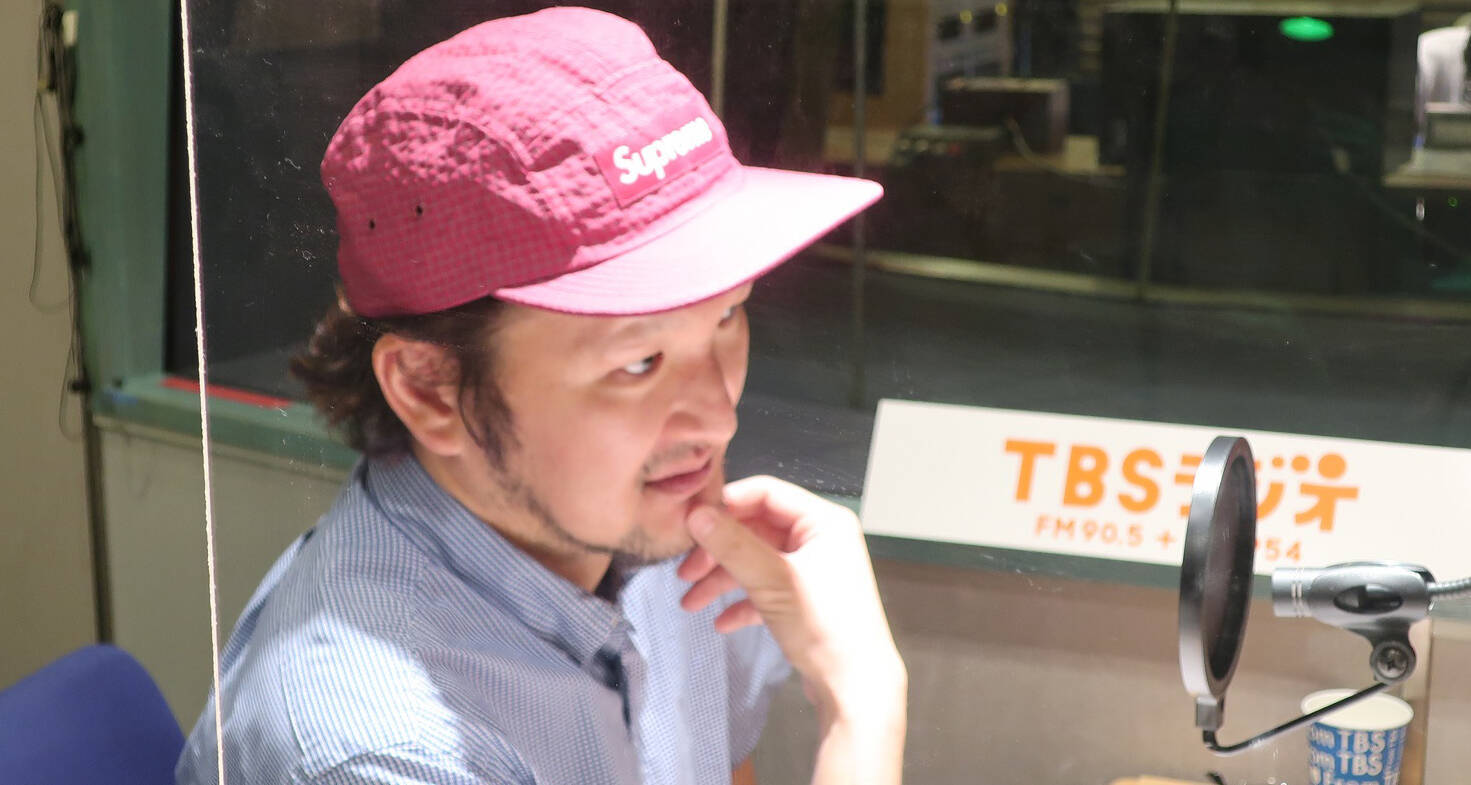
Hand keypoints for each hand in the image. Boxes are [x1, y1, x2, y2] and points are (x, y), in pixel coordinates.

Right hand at [677, 476, 904, 718]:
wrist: (855, 687)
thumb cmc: (828, 628)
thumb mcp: (772, 581)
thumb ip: (732, 545)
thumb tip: (697, 515)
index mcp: (823, 521)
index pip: (765, 493)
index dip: (725, 505)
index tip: (691, 522)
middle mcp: (820, 540)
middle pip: (755, 529)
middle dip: (718, 551)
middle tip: (685, 571)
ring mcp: (813, 570)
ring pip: (756, 561)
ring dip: (722, 580)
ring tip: (692, 602)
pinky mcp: (805, 599)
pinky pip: (765, 588)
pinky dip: (742, 602)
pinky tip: (722, 622)